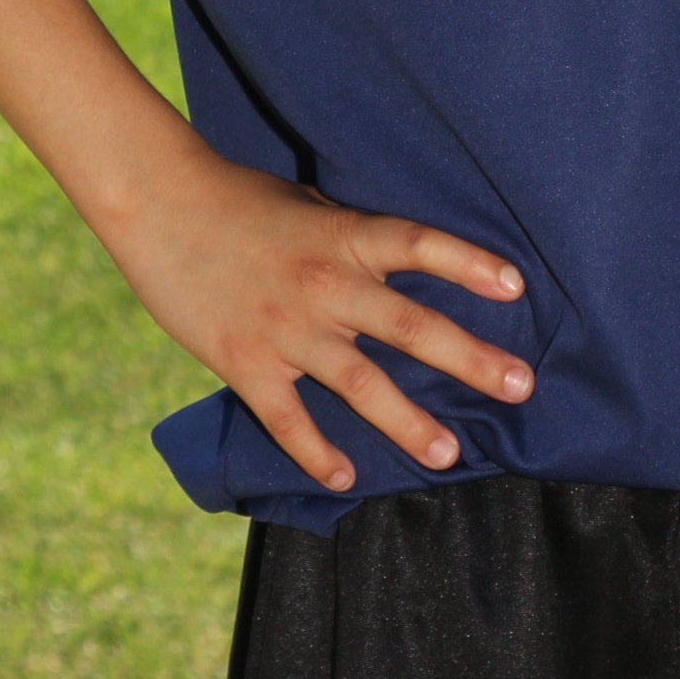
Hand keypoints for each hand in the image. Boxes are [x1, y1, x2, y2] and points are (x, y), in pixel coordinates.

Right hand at [0, 0, 532, 498]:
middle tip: (521, 387)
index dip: (470, 265)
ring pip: (359, 384)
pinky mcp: (245, 362)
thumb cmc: (239, 200)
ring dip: (407, 424)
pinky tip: (344, 479)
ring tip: (448, 454)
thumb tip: (402, 267)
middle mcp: (325, 284)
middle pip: (411, 326)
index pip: (422, 246)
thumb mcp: (309, 208)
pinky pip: (289, 418)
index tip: (518, 289)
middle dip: (470, 359)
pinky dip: (316, 453)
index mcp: (344, 237)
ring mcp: (285, 328)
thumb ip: (353, 242)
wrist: (158, 203)